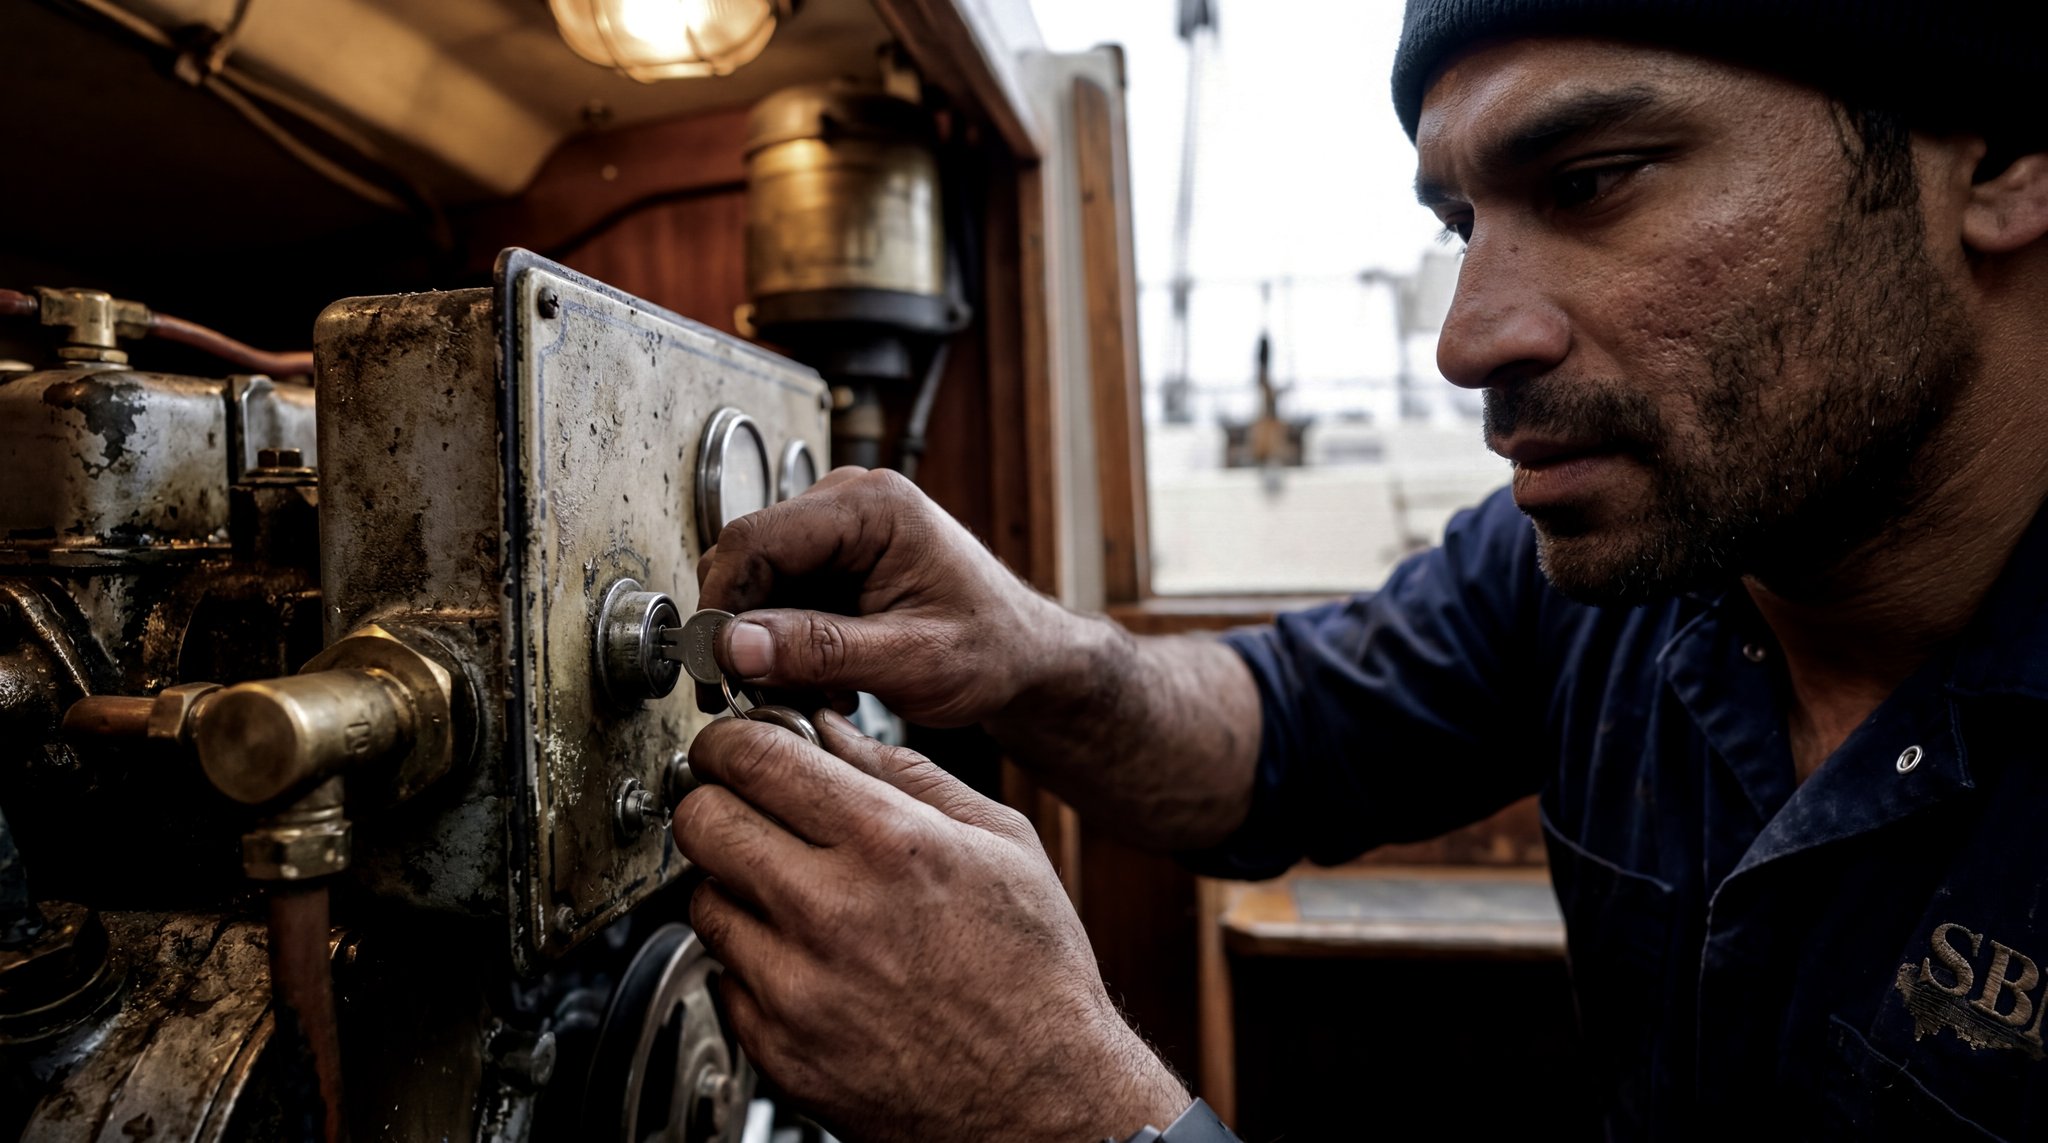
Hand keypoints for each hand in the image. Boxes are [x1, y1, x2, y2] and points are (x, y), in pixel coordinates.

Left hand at [672, 710, 1190, 1142]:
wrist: (1041, 1100)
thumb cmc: (1033, 973)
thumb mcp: (1002, 842)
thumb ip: (907, 774)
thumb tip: (833, 733)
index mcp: (889, 843)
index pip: (755, 758)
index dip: (731, 740)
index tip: (733, 745)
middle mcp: (831, 911)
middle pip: (703, 821)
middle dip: (715, 801)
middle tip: (741, 808)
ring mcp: (795, 987)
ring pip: (702, 899)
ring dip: (733, 885)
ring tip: (789, 894)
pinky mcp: (777, 1048)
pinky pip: (723, 978)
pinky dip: (753, 962)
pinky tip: (807, 960)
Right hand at [697, 468, 1071, 726]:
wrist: (1025, 655)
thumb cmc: (993, 648)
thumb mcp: (911, 660)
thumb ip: (822, 650)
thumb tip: (735, 645)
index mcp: (871, 506)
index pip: (754, 541)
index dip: (721, 607)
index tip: (714, 669)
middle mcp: (848, 501)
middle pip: (747, 560)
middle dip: (743, 633)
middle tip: (758, 695)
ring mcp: (838, 528)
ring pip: (756, 584)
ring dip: (767, 645)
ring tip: (810, 693)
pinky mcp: (833, 558)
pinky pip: (778, 598)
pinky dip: (786, 645)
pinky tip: (823, 680)